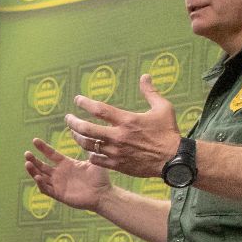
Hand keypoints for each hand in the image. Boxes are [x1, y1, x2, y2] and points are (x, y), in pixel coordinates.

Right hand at [24, 138, 113, 212]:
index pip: (51, 154)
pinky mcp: (59, 194)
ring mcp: (58, 184)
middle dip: (33, 160)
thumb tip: (84, 133)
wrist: (103, 194)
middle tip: (27, 153)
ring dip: (33, 171)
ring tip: (27, 163)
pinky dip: (41, 184)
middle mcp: (60, 174)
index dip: (43, 148)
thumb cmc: (101, 178)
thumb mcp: (93, 159)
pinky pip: (46, 189)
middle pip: (42, 166)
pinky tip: (38, 177)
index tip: (35, 140)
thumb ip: (87, 147)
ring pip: (41, 177)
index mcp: (67, 164)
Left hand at [62, 74, 180, 178]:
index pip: (99, 109)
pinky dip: (89, 154)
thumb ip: (150, 92)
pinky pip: (95, 160)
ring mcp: (116, 152)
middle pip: (86, 129)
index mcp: (127, 120)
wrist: (174, 159)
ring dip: (78, 138)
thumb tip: (145, 76)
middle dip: (73, 122)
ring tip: (74, 133)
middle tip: (68, 118)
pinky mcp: (117, 165)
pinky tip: (89, 150)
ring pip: (87, 145)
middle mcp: (118, 136)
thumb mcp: (163, 108)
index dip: (85, 103)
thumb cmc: (168, 132)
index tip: (77, 100)